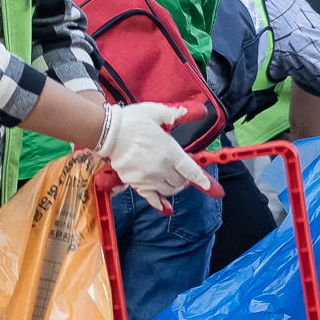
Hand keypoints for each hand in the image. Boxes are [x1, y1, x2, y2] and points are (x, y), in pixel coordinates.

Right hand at [95, 102, 214, 209]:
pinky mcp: (135, 182)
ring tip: (171, 180)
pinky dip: (159, 204)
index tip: (210, 187)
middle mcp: (161, 167)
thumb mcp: (156, 112)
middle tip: (181, 173)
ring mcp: (148, 177)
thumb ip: (174, 114)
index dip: (202, 180)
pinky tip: (165, 208)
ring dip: (172, 187)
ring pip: (168, 191)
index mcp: (170, 151)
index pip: (191, 170)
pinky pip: (151, 198)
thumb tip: (188, 111)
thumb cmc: (132, 121)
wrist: (108, 132)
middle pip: (180, 182)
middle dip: (184, 178)